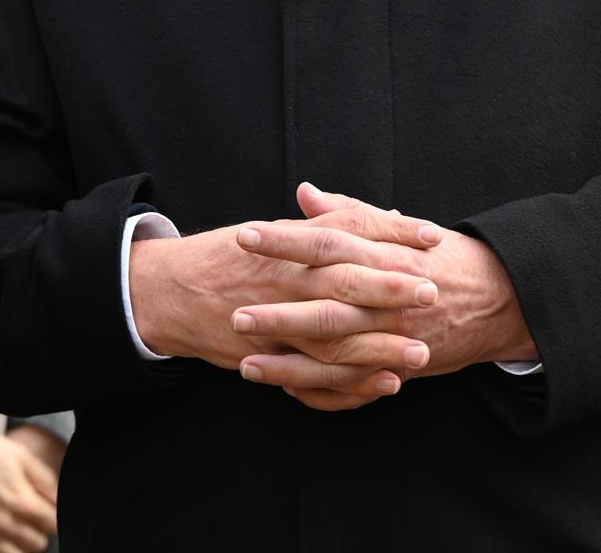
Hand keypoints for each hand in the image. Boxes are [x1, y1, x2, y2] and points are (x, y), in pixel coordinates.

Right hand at [0, 417, 57, 552]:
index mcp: (20, 500)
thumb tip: (61, 501)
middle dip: (37, 533)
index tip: (46, 512)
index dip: (53, 518)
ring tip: (11, 532)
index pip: (53, 525)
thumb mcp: (19, 454)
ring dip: (18, 547)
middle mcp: (2, 522)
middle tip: (28, 520)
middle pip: (37, 545)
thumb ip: (45, 480)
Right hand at [128, 188, 441, 409]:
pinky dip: (350, 383)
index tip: (430, 236)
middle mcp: (282, 279)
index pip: (347, 231)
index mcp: (288, 244)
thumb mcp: (274, 232)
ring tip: (419, 351)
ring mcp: (273, 319)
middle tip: (431, 291)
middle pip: (343, 281)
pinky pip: (313, 375)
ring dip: (378, 344)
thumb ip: (325, 225)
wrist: (169, 291)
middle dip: (389, 287)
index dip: (389, 233)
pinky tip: (384, 384)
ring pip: (332, 335)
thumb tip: (381, 217)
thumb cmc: (227, 258)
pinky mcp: (266, 355)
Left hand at [232, 185, 535, 394]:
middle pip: (327, 307)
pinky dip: (320, 392)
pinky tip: (285, 389)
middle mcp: (388, 299)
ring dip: (290, 365)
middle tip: (235, 312)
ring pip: (337, 357)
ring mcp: (394, 339)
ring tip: (245, 364)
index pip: (326, 244)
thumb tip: (304, 193)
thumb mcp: (398, 229)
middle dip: (279, 313)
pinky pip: (354, 388)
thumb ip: (348, 212)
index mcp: (384, 256)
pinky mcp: (398, 368)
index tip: (244, 236)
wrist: (498, 299)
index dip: (284, 241)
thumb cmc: (440, 257)